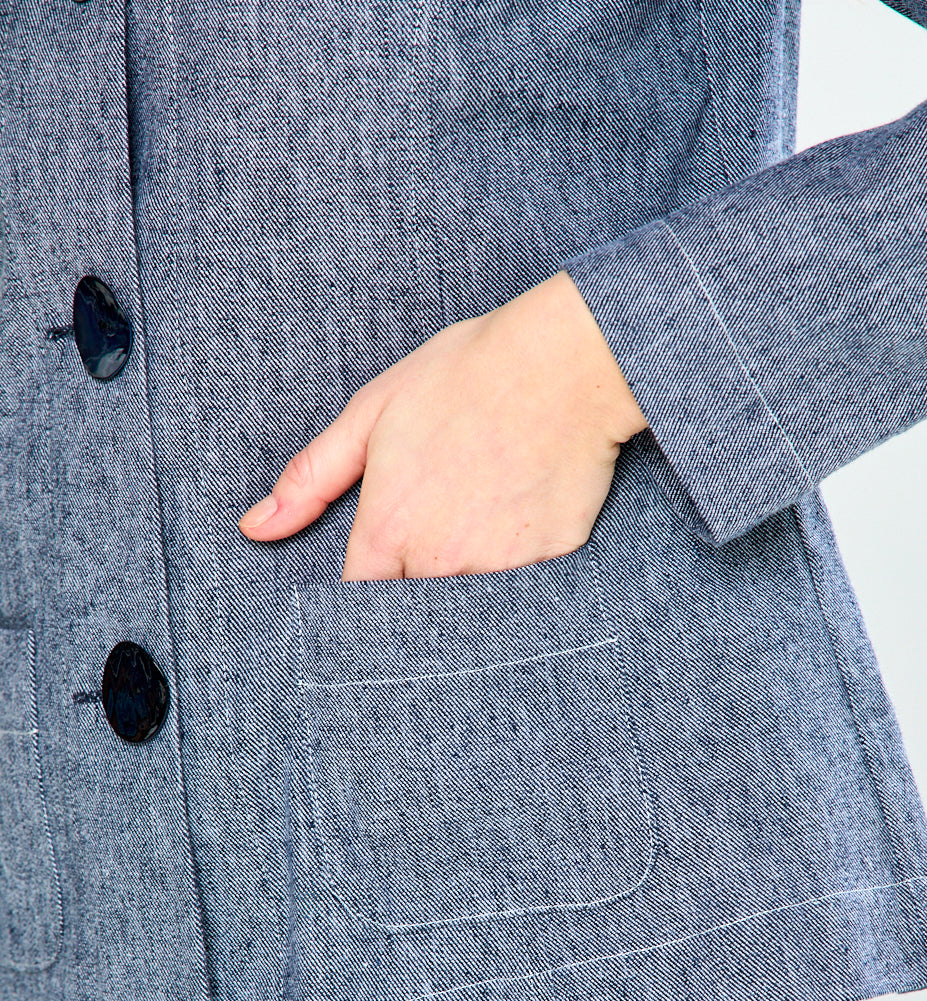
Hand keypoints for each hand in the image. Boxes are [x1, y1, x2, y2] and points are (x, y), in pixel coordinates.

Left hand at [237, 270, 647, 578]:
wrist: (567, 365)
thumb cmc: (466, 376)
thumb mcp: (371, 413)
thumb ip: (311, 478)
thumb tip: (254, 528)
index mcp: (389, 530)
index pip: (359, 597)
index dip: (368, 583)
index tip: (381, 562)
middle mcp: (438, 563)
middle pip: (413, 605)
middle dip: (418, 580)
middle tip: (443, 521)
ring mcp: (497, 570)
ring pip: (467, 599)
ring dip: (468, 571)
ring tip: (484, 510)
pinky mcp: (548, 564)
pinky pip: (523, 585)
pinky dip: (518, 560)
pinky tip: (524, 511)